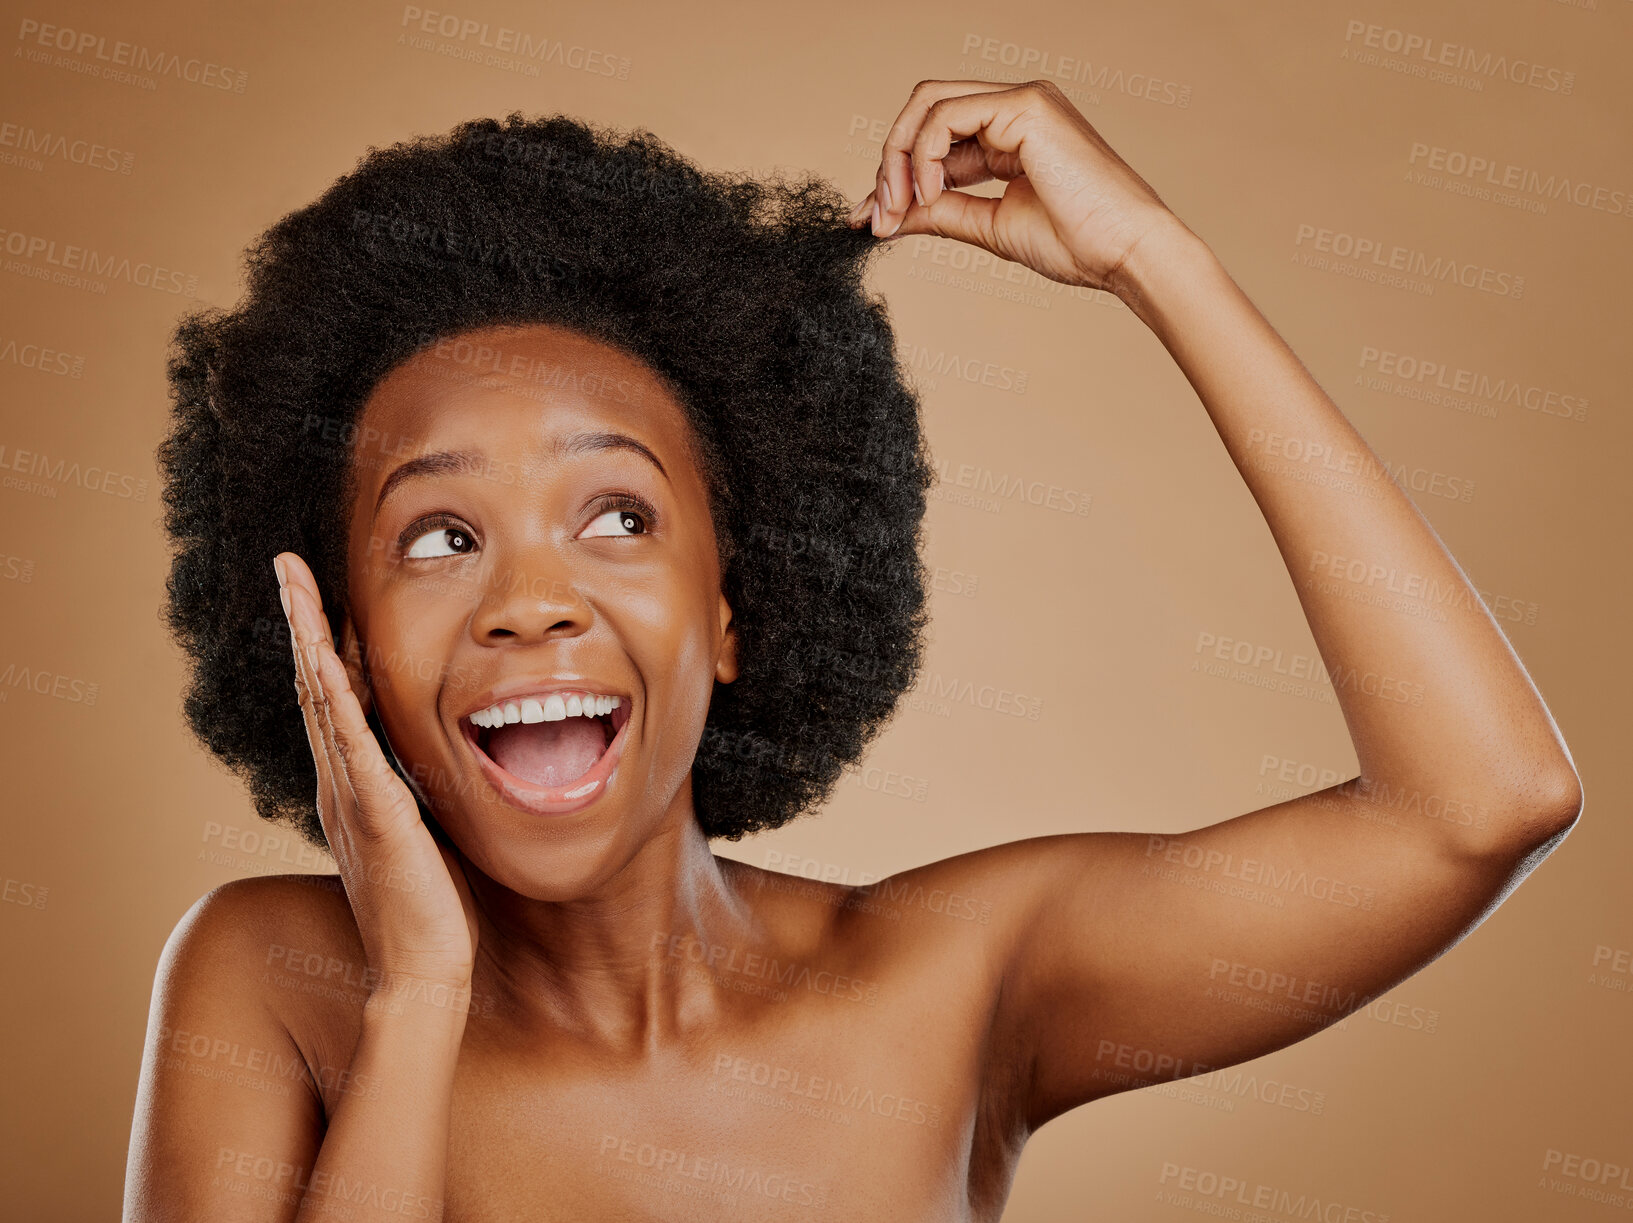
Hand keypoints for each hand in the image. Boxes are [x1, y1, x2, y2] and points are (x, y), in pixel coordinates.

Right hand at [275, 551, 478, 990]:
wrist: (425, 972)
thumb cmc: (430, 911)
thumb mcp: (420, 831)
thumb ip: (414, 792)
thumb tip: (426, 760)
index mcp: (354, 788)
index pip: (333, 701)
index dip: (322, 645)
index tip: (318, 595)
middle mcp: (342, 785)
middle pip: (315, 686)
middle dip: (302, 622)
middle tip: (287, 566)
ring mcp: (354, 798)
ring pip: (323, 702)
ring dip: (309, 639)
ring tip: (294, 585)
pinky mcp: (379, 816)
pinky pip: (353, 747)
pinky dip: (335, 699)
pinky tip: (324, 659)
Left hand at [850, 78, 1181, 294]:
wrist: (1124, 254)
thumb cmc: (1077, 244)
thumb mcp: (989, 227)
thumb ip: (940, 213)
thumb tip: (889, 216)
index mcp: (1012, 133)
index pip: (935, 137)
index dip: (895, 174)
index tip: (871, 220)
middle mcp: (1015, 108)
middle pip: (925, 109)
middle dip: (889, 161)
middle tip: (875, 216)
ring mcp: (1022, 101)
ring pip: (928, 104)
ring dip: (897, 159)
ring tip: (895, 210)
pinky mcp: (1025, 106)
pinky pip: (946, 116)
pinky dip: (922, 155)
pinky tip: (927, 194)